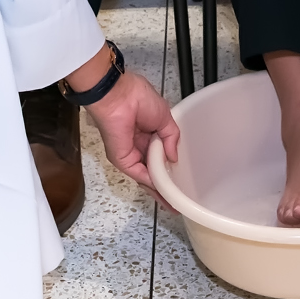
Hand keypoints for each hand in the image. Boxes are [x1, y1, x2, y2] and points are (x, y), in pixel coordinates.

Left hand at [66, 46, 180, 205]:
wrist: (118, 95)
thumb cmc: (138, 98)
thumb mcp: (165, 118)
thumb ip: (171, 138)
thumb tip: (173, 157)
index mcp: (147, 134)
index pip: (158, 158)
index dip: (169, 168)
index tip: (181, 180)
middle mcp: (138, 147)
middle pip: (152, 172)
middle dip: (164, 186)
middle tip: (178, 201)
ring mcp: (129, 155)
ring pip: (146, 177)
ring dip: (159, 190)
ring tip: (174, 203)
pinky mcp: (122, 160)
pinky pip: (139, 174)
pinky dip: (152, 184)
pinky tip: (164, 192)